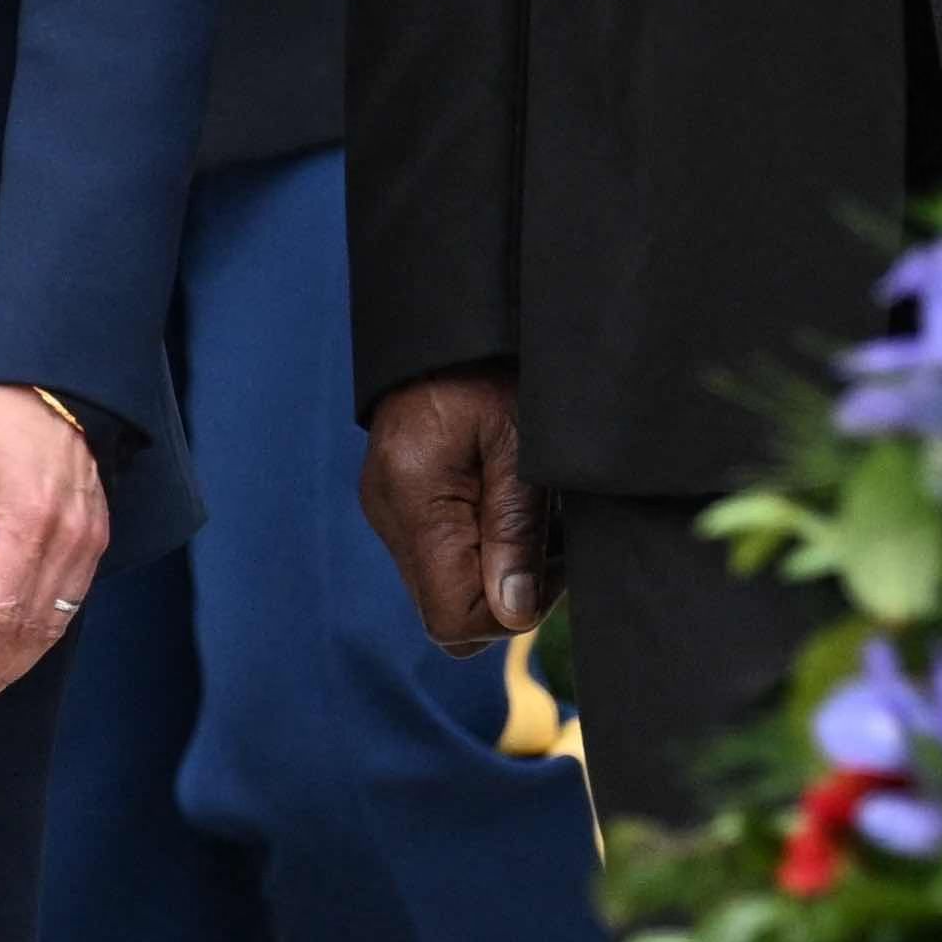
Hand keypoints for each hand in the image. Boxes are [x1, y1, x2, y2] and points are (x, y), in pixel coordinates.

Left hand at [0, 382, 109, 722]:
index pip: (1, 617)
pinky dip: (42, 634)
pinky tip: (17, 652)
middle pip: (31, 631)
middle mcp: (70, 540)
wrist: (58, 374)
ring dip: (17, 663)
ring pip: (56, 623)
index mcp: (31, 524)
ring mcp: (90, 541)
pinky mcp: (97, 536)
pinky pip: (71, 601)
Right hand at [361, 370, 554, 652]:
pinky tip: (507, 503)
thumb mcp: (522, 443)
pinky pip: (440, 555)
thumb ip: (516, 531)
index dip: (512, 610)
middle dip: (508, 593)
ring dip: (497, 567)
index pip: (452, 618)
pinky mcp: (399, 503)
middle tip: (550, 539)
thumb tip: (514, 614)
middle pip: (447, 610)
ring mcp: (389, 512)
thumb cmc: (494, 370)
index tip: (552, 562)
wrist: (451, 323)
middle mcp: (390, 516)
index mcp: (414, 501)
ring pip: (445, 587)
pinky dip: (481, 546)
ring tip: (533, 512)